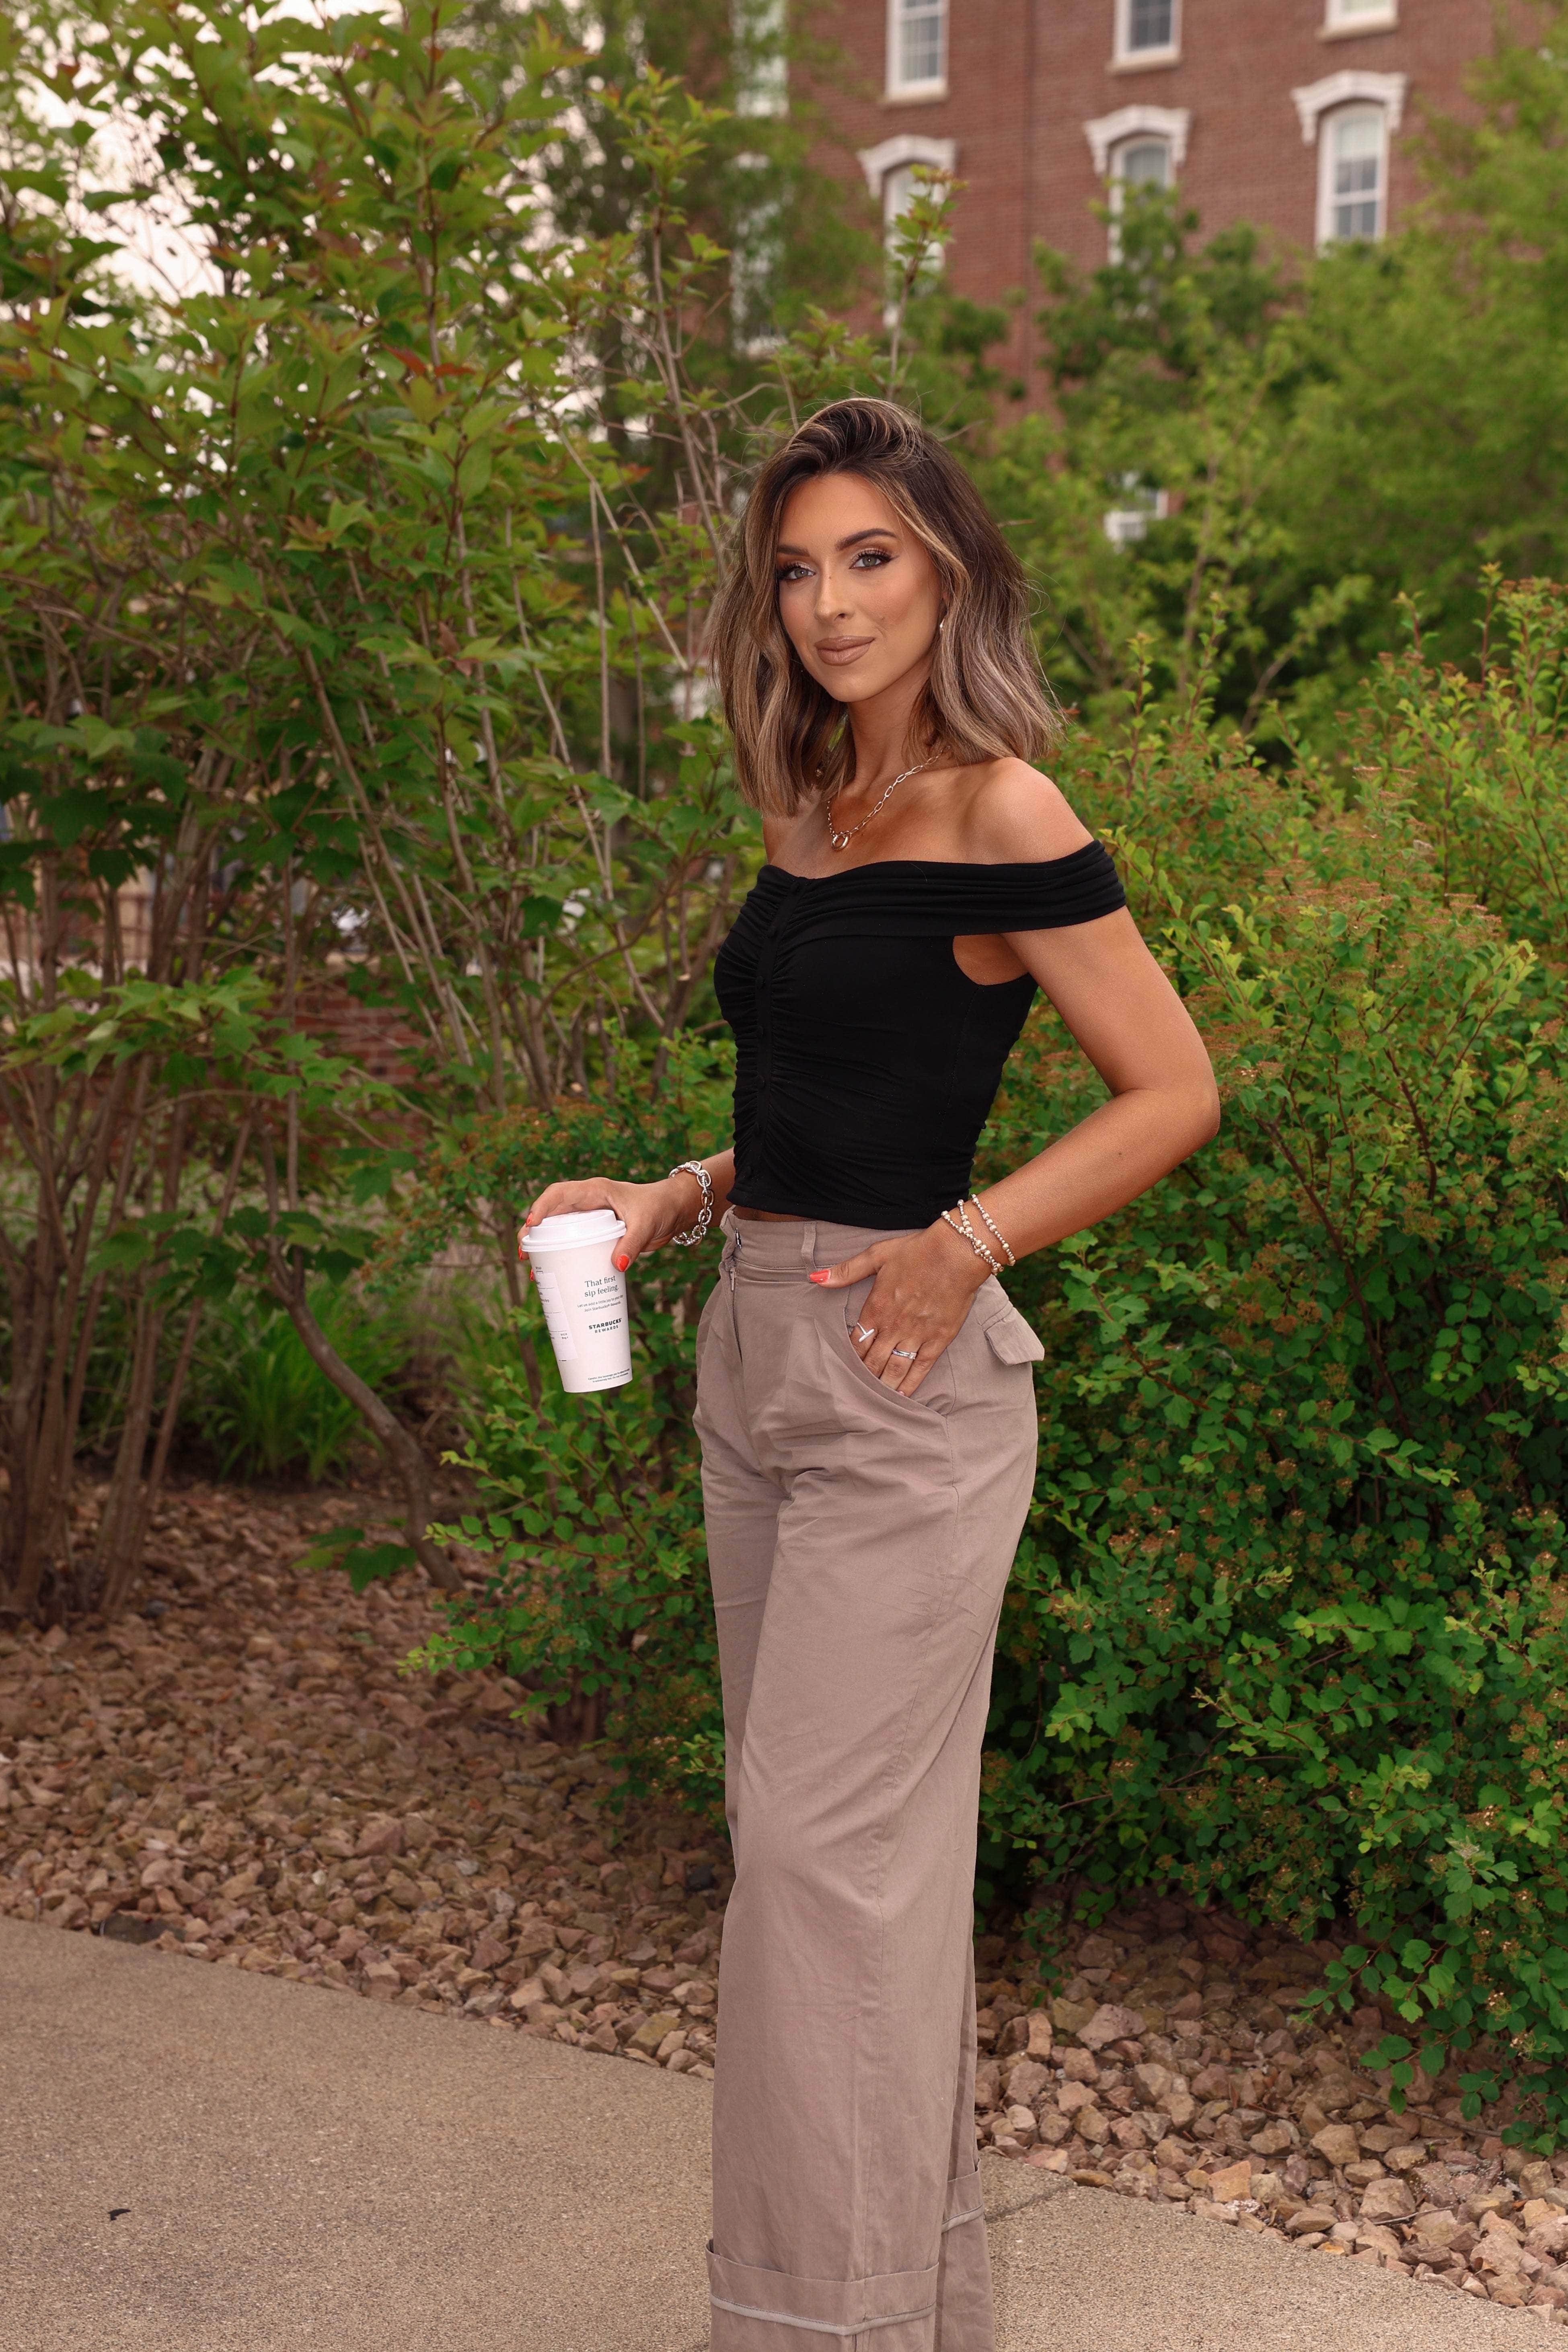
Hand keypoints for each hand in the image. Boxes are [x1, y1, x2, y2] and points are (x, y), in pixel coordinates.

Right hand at [518, 1170, 702, 1273]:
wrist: (673, 1211)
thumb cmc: (659, 1207)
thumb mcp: (646, 1224)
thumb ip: (632, 1243)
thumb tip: (617, 1266)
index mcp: (595, 1191)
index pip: (559, 1194)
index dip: (542, 1207)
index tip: (531, 1225)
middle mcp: (587, 1202)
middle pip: (551, 1213)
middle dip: (533, 1231)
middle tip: (524, 1253)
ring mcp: (590, 1218)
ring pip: (558, 1229)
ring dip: (543, 1245)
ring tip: (532, 1268)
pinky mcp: (595, 1233)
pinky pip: (572, 1241)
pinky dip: (561, 1254)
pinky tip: (554, 1273)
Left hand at [809, 1219, 989, 1394]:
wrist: (957, 1253)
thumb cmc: (917, 1251)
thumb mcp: (877, 1255)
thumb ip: (847, 1271)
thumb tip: (816, 1278)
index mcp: (876, 1308)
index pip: (857, 1342)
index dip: (849, 1358)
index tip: (843, 1369)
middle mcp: (894, 1326)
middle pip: (873, 1361)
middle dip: (863, 1377)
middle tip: (855, 1392)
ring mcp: (916, 1335)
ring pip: (894, 1369)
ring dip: (883, 1386)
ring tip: (874, 1399)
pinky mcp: (938, 1339)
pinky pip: (921, 1368)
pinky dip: (910, 1384)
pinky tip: (902, 1395)